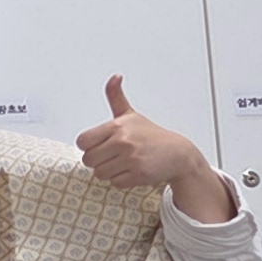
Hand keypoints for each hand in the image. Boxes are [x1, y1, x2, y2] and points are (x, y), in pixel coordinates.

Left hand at [74, 75, 236, 221]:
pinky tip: (133, 171)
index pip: (82, 141)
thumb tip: (114, 77)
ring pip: (100, 173)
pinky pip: (115, 183)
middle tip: (114, 156)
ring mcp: (131, 158)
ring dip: (110, 172)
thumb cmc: (151, 135)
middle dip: (99, 161)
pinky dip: (122, 180)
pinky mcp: (138, 174)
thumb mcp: (131, 115)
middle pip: (88, 160)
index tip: (100, 145)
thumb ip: (116, 97)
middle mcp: (123, 141)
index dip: (89, 146)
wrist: (178, 154)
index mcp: (117, 126)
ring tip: (124, 163)